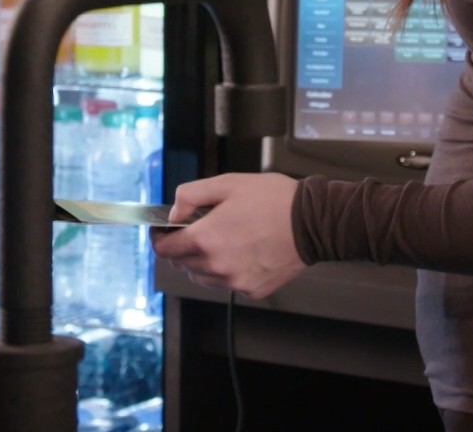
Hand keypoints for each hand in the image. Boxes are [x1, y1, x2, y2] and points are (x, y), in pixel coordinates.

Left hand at [150, 173, 306, 298]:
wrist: (313, 222)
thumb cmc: (272, 199)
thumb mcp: (227, 183)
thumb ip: (191, 196)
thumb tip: (173, 214)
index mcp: (205, 240)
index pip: (165, 250)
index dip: (159, 239)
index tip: (162, 231)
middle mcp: (216, 267)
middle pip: (182, 264)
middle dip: (183, 247)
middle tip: (197, 229)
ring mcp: (235, 282)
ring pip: (203, 276)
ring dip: (203, 261)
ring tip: (223, 240)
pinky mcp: (252, 289)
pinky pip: (228, 283)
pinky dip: (228, 270)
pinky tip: (243, 252)